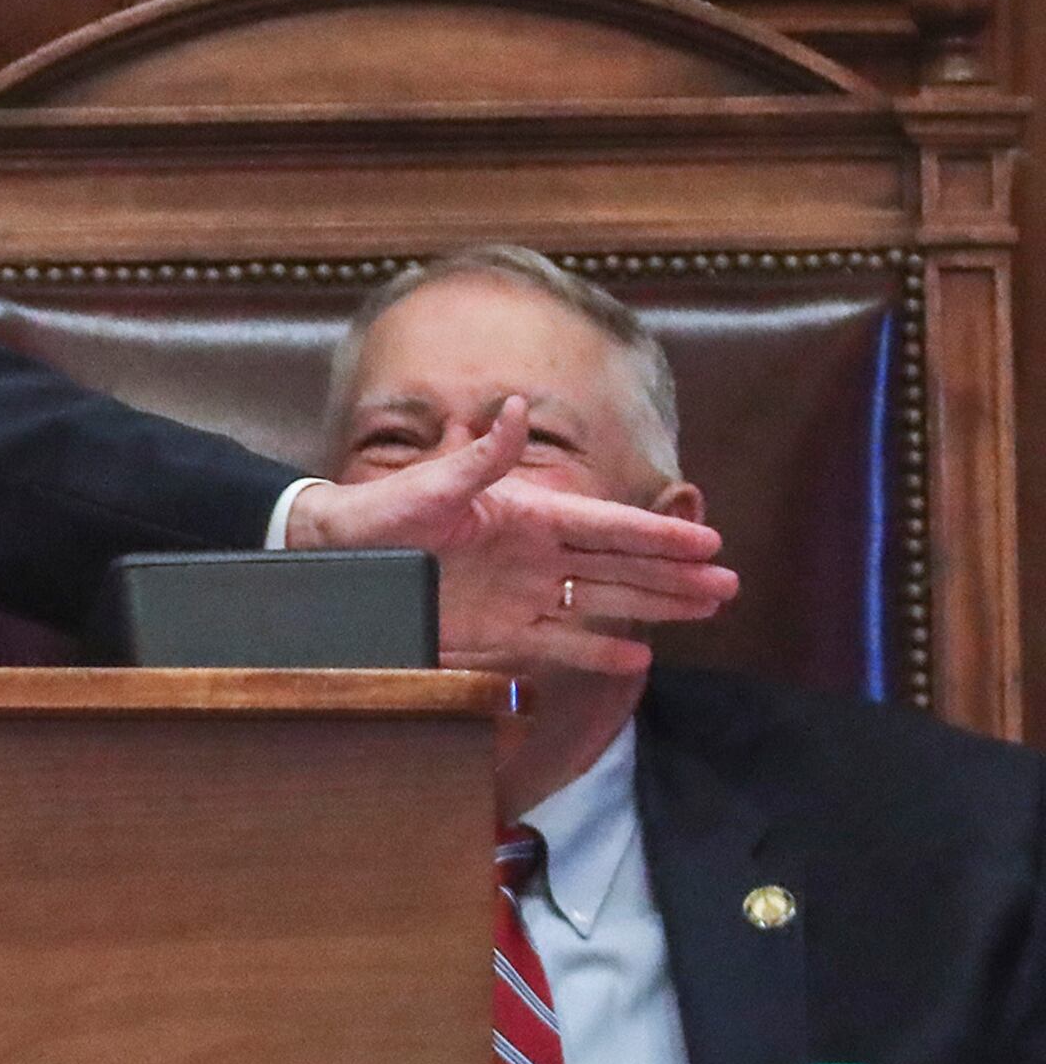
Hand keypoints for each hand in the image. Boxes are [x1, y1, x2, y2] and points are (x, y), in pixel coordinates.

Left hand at [282, 397, 736, 681]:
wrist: (335, 559)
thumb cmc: (381, 514)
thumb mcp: (431, 484)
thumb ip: (482, 458)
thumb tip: (516, 408)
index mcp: (526, 514)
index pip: (606, 526)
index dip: (657, 534)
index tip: (708, 539)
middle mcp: (534, 555)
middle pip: (620, 566)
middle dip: (674, 575)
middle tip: (729, 585)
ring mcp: (522, 594)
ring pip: (602, 602)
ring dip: (654, 607)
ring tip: (706, 610)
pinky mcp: (500, 632)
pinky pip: (560, 642)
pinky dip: (597, 651)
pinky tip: (639, 655)